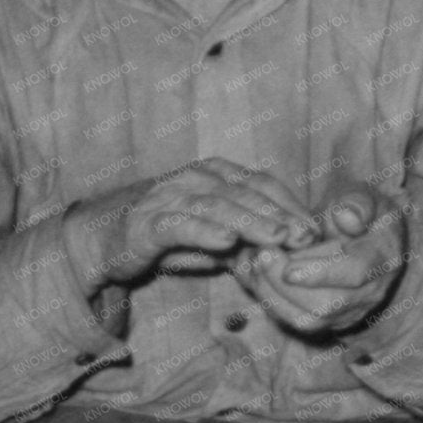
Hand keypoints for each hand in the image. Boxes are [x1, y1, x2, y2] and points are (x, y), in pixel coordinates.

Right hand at [67, 160, 319, 290]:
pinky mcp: (146, 224)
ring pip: (216, 206)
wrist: (106, 240)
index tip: (316, 229)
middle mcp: (194, 178)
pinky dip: (205, 233)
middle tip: (304, 236)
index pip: (263, 184)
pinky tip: (226, 243)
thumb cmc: (172, 235)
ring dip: (250, 222)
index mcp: (216, 174)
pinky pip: (179, 225)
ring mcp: (169, 198)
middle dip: (279, 214)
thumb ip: (252, 236)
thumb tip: (295, 248)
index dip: (291, 204)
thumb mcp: (220, 233)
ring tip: (276, 238)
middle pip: (245, 193)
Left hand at [235, 180, 407, 338]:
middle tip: (260, 255)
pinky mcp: (328, 320)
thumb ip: (356, 201)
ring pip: (308, 319)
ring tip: (255, 262)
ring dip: (274, 294)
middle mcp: (371, 292)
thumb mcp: (361, 194)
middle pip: (327, 305)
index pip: (356, 273)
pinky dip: (270, 299)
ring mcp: (350, 310)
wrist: (357, 231)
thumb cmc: (356, 209)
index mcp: (384, 257)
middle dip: (286, 285)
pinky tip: (257, 274)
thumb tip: (347, 218)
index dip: (321, 273)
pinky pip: (295, 321)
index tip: (288, 268)